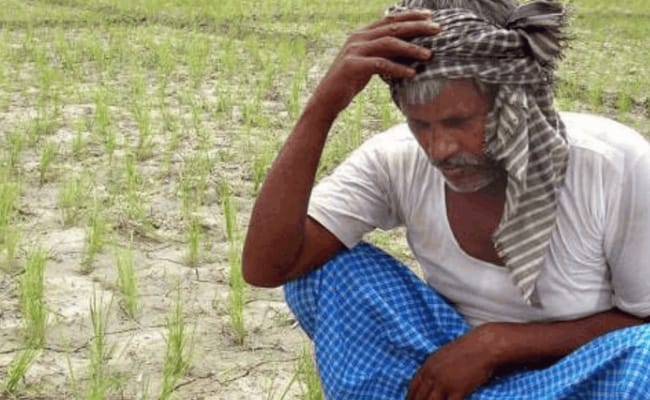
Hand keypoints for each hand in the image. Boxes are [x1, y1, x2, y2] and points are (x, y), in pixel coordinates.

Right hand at [313, 10, 440, 115]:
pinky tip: (412, 73)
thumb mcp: (368, 64)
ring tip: (429, 54)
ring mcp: (354, 51)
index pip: (390, 19)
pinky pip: (380, 64)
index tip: (430, 16)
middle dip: (417, 27)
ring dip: (411, 48)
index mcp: (362, 34)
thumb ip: (384, 54)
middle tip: (438, 29)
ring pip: (388, 43)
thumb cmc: (349, 82)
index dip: (410, 16)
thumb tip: (410, 53)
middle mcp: (358, 38)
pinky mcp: (353, 66)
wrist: (326, 99)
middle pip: (392, 27)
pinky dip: (398, 68)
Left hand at [407, 326, 498, 399]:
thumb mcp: (442, 356)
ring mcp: (444, 384)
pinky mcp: (458, 390)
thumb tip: (428, 378)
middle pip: (420, 397)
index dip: (410, 397)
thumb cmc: (465, 349)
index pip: (413, 386)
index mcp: (427, 366)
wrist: (482, 347)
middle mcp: (432, 375)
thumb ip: (433, 368)